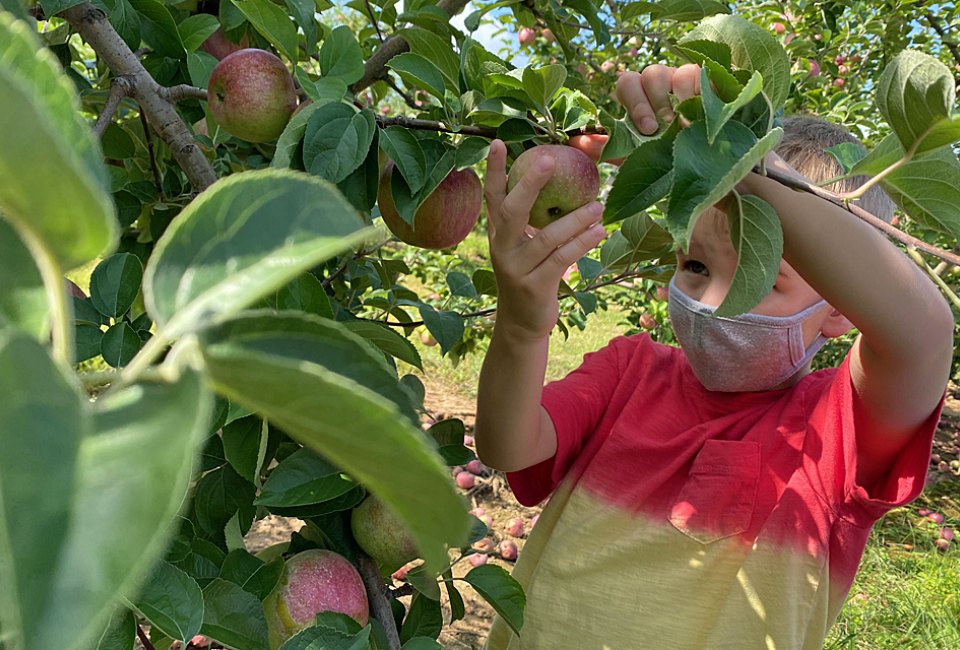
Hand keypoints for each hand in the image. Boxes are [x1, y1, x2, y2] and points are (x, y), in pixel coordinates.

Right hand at [484, 140, 605, 339]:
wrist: (521, 324)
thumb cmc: (530, 275)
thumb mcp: (525, 246)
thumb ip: (536, 218)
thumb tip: (563, 184)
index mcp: (497, 233)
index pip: (493, 196)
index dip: (494, 170)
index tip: (498, 142)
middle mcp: (502, 248)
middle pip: (512, 210)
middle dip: (530, 184)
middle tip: (549, 159)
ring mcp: (516, 268)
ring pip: (546, 237)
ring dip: (575, 219)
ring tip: (598, 205)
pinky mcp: (534, 286)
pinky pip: (561, 259)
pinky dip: (582, 243)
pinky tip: (599, 232)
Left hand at [567, 64, 702, 164]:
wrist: (711, 168)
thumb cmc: (670, 162)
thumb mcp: (637, 159)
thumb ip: (608, 149)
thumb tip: (575, 142)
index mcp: (640, 99)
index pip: (627, 84)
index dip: (635, 103)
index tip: (646, 129)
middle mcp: (661, 85)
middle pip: (651, 75)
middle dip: (656, 102)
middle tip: (664, 127)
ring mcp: (687, 80)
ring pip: (678, 72)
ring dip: (681, 99)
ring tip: (688, 126)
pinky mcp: (712, 81)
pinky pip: (704, 74)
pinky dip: (704, 93)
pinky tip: (706, 115)